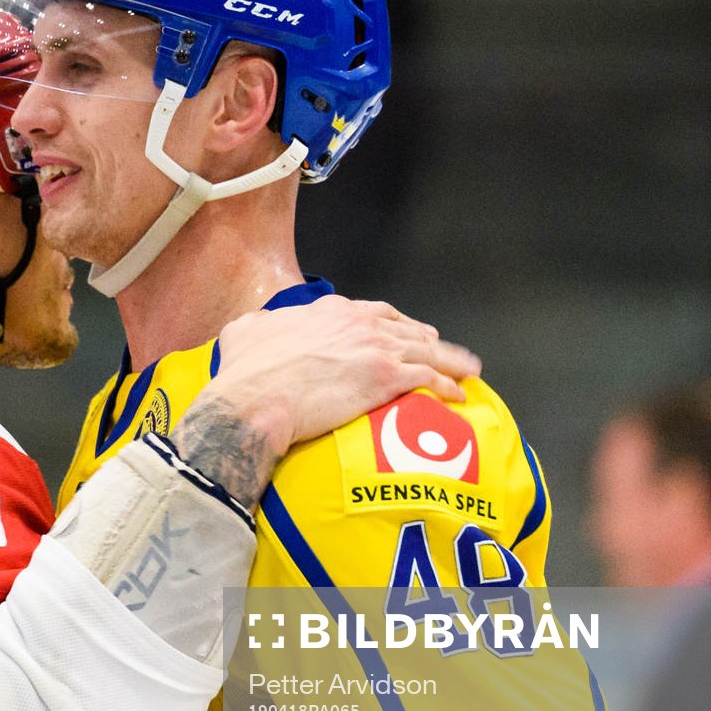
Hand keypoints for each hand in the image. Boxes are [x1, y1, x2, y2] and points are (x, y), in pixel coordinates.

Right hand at [207, 296, 479, 456]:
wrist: (255, 400)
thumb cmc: (245, 372)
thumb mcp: (244, 332)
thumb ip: (261, 324)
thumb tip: (260, 326)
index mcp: (329, 310)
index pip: (372, 312)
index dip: (390, 322)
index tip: (397, 331)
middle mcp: (359, 323)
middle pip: (405, 327)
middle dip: (425, 336)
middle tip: (437, 346)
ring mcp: (376, 348)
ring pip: (426, 349)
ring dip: (450, 359)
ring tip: (466, 369)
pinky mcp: (386, 378)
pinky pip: (429, 378)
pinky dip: (447, 385)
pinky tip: (457, 394)